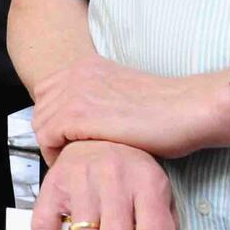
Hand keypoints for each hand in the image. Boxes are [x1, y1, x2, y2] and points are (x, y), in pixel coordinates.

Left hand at [31, 53, 217, 161]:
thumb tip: (86, 121)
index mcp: (87, 65)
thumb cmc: (166, 109)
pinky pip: (48, 136)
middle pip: (41, 107)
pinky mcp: (79, 114)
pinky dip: (55, 154)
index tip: (67, 140)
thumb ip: (99, 98)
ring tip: (71, 163)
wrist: (188, 109)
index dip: (54, 118)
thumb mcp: (121, 93)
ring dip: (52, 145)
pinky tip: (73, 165)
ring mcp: (76, 91)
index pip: (48, 92)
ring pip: (41, 123)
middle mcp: (76, 73)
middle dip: (50, 133)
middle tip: (66, 155)